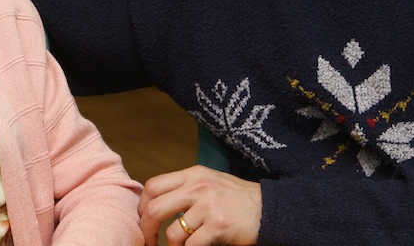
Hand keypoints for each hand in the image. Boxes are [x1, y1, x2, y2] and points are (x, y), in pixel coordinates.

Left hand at [138, 165, 260, 245]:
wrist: (271, 210)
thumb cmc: (240, 200)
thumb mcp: (212, 182)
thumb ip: (188, 188)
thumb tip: (159, 202)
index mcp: (194, 174)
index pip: (154, 185)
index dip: (142, 206)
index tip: (144, 220)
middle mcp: (199, 186)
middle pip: (154, 208)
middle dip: (146, 229)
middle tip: (148, 241)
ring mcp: (209, 206)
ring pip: (173, 232)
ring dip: (172, 245)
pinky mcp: (218, 225)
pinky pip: (191, 244)